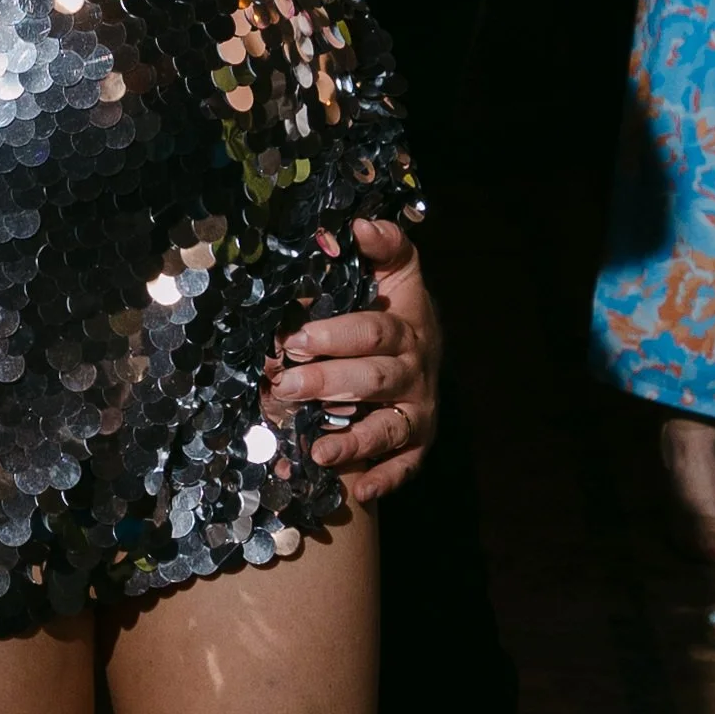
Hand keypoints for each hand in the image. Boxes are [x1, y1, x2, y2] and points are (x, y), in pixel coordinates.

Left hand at [266, 218, 439, 505]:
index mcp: (406, 328)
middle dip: (329, 383)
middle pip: (374, 378)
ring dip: (354, 441)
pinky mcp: (417, 445)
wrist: (428, 355)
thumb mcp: (396, 272)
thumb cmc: (396, 310)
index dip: (335, 334)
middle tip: (286, 386)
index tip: (294, 339)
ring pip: (389, 428)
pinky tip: (359, 490)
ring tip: (320, 451)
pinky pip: (405, 467)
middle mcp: (414, 372)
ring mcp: (417, 411)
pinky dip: (384, 479)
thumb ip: (383, 246)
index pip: (373, 330)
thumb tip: (358, 223)